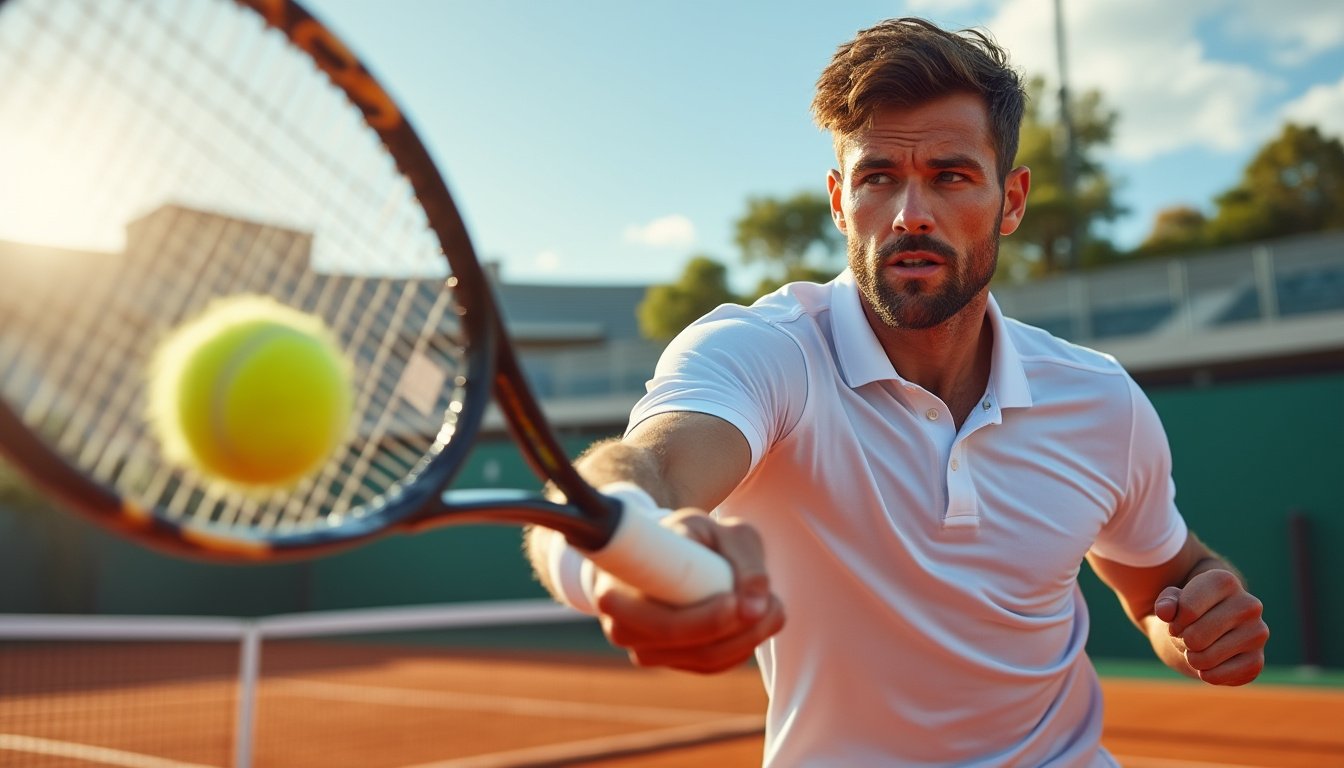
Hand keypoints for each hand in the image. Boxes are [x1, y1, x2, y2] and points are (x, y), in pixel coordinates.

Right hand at [593, 510, 784, 673]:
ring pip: (702, 658)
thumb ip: (745, 561)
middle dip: (736, 630)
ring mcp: (644, 649)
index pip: (654, 617)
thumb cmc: (694, 537)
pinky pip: (711, 665)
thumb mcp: (720, 532)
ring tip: (774, 606)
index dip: (700, 618)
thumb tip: (756, 607)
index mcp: (618, 586)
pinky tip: (759, 622)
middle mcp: (621, 625)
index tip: (734, 602)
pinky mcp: (670, 661)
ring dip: (748, 638)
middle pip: (683, 643)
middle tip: (773, 605)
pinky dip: (742, 647)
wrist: (672, 551)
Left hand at [1153, 569, 1267, 685]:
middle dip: (1183, 641)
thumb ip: (1165, 602)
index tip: (1178, 621)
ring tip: (1198, 649)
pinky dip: (1206, 674)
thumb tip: (1165, 611)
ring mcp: (1257, 633)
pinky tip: (1210, 664)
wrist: (1206, 633)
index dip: (1174, 622)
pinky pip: (1218, 676)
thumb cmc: (1187, 612)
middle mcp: (1248, 605)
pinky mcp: (1256, 661)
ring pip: (1205, 658)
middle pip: (1195, 637)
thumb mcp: (1171, 601)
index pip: (1187, 610)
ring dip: (1192, 659)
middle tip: (1188, 637)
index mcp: (1225, 581)